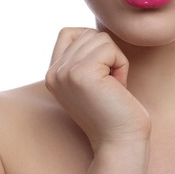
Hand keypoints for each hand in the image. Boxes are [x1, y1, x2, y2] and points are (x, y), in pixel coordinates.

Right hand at [45, 28, 150, 150]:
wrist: (120, 141)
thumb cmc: (114, 110)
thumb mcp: (91, 81)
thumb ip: (83, 57)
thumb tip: (94, 33)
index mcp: (53, 74)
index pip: (69, 32)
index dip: (94, 45)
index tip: (102, 73)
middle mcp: (53, 73)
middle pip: (89, 33)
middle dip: (108, 55)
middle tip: (111, 84)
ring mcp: (65, 73)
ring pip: (100, 38)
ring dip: (116, 60)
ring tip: (113, 86)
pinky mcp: (81, 74)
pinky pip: (110, 49)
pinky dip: (122, 65)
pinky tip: (119, 86)